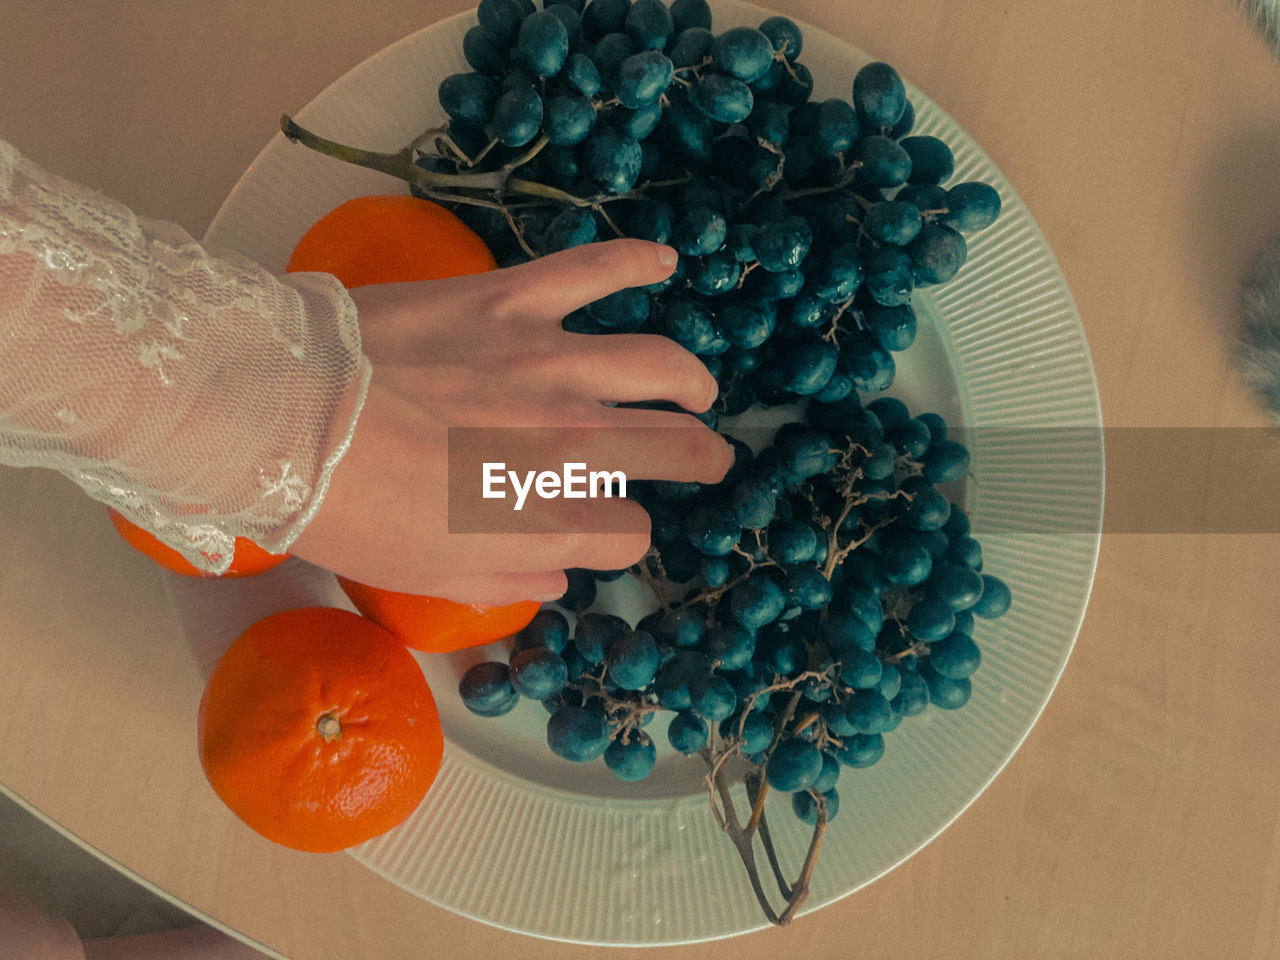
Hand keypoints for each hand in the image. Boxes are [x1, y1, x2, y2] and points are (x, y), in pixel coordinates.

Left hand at [290, 239, 731, 602]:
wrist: (281, 414)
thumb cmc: (349, 508)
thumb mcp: (426, 574)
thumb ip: (506, 577)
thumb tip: (555, 572)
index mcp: (547, 516)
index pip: (624, 533)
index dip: (617, 539)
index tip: (598, 533)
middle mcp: (568, 441)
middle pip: (669, 448)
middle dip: (698, 459)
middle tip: (707, 456)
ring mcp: (546, 364)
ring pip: (656, 365)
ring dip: (688, 380)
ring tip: (697, 388)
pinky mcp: (511, 302)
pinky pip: (591, 272)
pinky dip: (635, 262)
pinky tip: (664, 261)